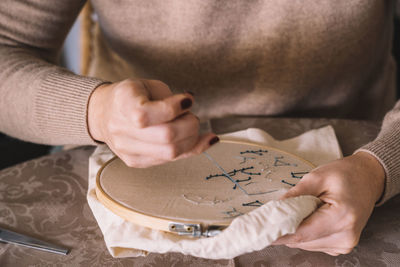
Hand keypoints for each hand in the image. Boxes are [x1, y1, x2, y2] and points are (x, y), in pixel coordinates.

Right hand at [88, 79, 217, 167]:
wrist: (105, 113)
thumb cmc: (133, 96)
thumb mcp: (149, 86)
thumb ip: (170, 99)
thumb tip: (190, 115)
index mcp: (122, 102)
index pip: (147, 114)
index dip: (175, 108)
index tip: (187, 100)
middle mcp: (120, 128)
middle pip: (166, 136)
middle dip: (190, 125)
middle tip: (191, 116)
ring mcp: (126, 149)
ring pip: (170, 153)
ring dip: (191, 139)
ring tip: (189, 127)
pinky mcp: (135, 162)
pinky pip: (170, 161)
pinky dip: (190, 150)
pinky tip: (198, 140)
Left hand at [273, 151, 384, 255]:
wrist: (368, 178)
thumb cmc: (345, 174)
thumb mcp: (316, 177)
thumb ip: (295, 195)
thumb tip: (273, 209)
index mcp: (341, 217)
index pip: (301, 233)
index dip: (278, 232)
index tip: (260, 229)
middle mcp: (345, 236)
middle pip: (302, 241)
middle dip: (283, 230)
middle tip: (269, 216)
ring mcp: (345, 244)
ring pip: (305, 244)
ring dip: (294, 231)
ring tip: (293, 212)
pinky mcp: (341, 245)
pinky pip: (313, 243)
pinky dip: (304, 233)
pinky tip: (306, 218)